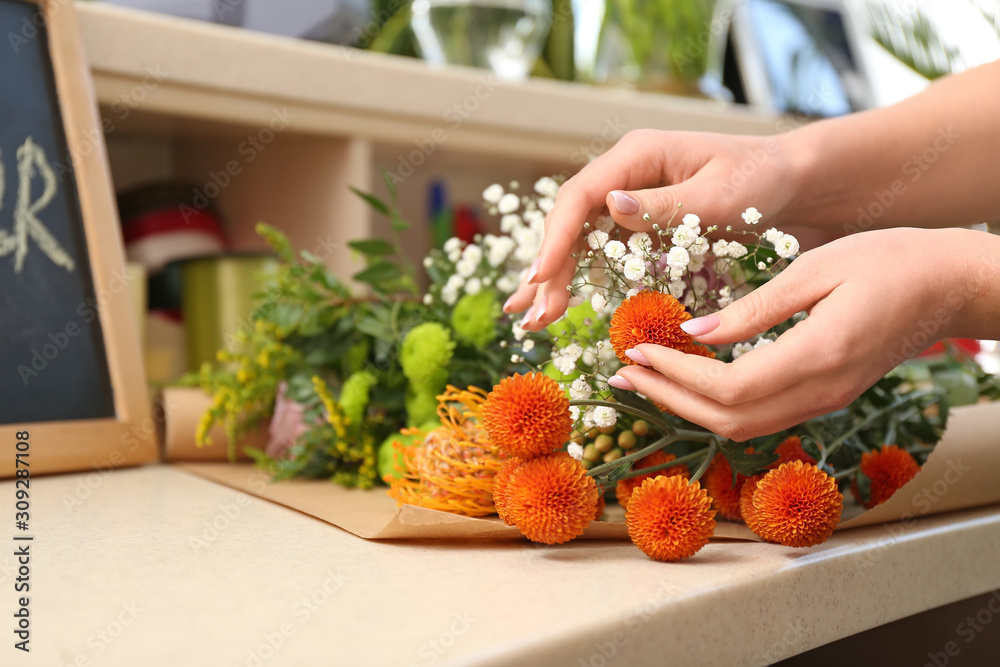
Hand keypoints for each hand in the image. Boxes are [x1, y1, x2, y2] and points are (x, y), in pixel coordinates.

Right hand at [503, 129, 799, 329]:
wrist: (792, 183)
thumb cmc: (761, 180)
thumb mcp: (720, 194)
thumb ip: (666, 204)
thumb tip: (610, 208)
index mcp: (638, 154)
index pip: (581, 195)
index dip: (556, 237)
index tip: (542, 276)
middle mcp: (625, 175)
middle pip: (571, 222)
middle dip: (549, 270)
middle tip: (535, 317)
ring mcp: (629, 199)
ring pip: (579, 239)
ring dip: (556, 279)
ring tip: (534, 319)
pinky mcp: (639, 224)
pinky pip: (601, 251)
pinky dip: (579, 278)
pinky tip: (558, 302)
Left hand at [607, 228, 993, 441]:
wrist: (952, 286)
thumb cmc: (891, 261)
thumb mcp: (815, 269)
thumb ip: (752, 309)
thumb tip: (693, 334)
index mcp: (817, 357)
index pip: (728, 388)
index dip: (675, 376)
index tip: (635, 350)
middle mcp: (820, 393)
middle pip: (728, 421)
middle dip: (668, 399)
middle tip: (621, 373)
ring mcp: (825, 402)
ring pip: (742, 427)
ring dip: (686, 407)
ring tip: (643, 378)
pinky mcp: (825, 397)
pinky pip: (760, 415)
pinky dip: (716, 403)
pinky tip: (690, 378)